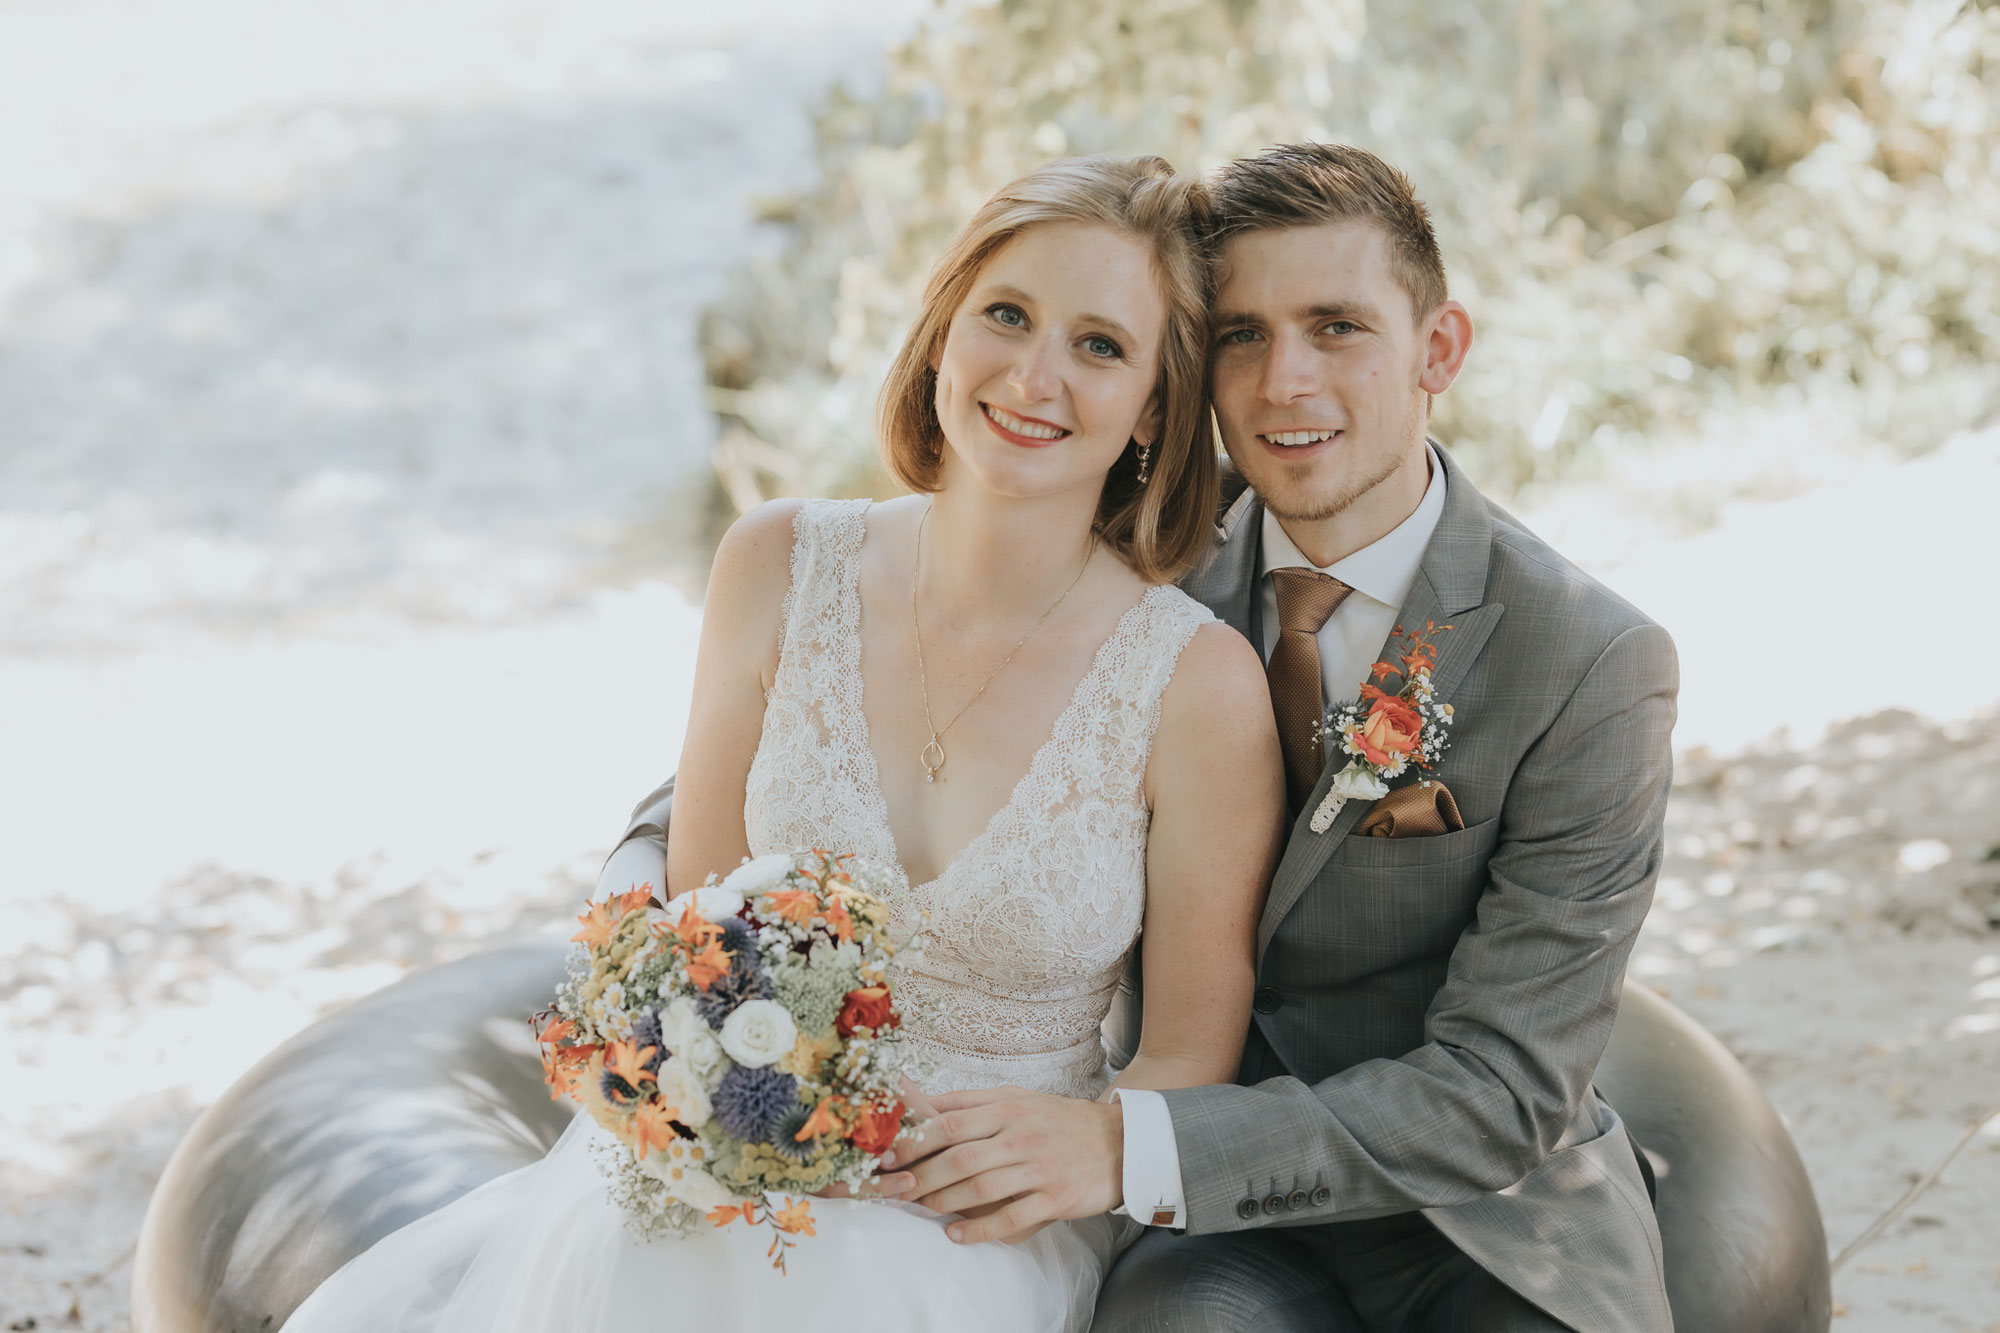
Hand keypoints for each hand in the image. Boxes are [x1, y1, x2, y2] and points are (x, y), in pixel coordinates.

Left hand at [872, 1086, 1122, 1244]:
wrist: (1119, 1141)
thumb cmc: (1057, 1120)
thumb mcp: (1016, 1099)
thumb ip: (970, 1102)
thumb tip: (920, 1101)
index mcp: (1006, 1107)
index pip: (949, 1121)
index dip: (912, 1139)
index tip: (883, 1155)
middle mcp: (1020, 1134)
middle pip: (959, 1156)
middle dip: (918, 1175)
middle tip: (890, 1189)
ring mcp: (1039, 1166)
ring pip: (981, 1187)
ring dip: (943, 1202)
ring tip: (918, 1209)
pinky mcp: (1056, 1197)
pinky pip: (1012, 1218)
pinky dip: (980, 1230)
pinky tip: (956, 1236)